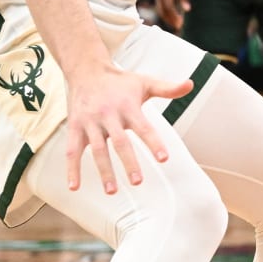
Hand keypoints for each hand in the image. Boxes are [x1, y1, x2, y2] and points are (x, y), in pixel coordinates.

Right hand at [64, 64, 192, 193]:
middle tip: (137, 181)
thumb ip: (168, 88)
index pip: (144, 127)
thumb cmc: (120, 81)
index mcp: (128, 106)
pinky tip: (74, 187)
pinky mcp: (74, 127)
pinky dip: (72, 169)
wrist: (86, 71)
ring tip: (112, 191)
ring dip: (104, 170)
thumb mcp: (145, 82)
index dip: (153, 142)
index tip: (164, 158)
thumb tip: (190, 84)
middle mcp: (108, 115)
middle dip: (128, 162)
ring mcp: (89, 122)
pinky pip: (72, 150)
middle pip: (119, 142)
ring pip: (96, 149)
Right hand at [152, 0, 189, 30]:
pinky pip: (159, 6)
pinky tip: (171, 18)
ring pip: (159, 10)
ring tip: (176, 25)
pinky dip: (164, 13)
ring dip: (167, 18)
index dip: (174, 17)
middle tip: (179, 27)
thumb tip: (188, 10)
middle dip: (170, 20)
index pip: (168, 7)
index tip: (181, 23)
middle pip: (162, 11)